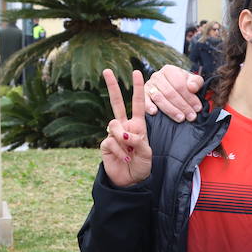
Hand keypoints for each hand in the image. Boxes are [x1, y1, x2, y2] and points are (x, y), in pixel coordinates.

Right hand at [101, 69, 151, 186]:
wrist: (130, 180)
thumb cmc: (142, 165)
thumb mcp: (146, 153)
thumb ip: (138, 141)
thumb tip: (124, 133)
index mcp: (138, 125)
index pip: (138, 103)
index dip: (137, 88)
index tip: (137, 72)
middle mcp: (125, 127)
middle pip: (117, 103)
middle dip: (112, 87)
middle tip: (107, 70)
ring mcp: (114, 134)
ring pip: (114, 125)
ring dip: (123, 139)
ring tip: (130, 153)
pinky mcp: (105, 144)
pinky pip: (111, 142)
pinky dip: (120, 152)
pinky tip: (125, 159)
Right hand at [145, 65, 203, 121]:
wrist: (173, 88)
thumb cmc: (185, 84)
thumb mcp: (193, 81)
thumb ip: (196, 82)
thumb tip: (192, 87)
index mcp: (169, 70)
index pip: (180, 85)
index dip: (190, 97)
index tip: (198, 108)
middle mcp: (157, 76)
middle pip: (170, 92)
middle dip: (182, 106)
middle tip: (191, 117)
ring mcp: (149, 85)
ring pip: (159, 98)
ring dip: (170, 110)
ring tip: (181, 118)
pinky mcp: (142, 94)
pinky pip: (144, 100)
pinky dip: (148, 106)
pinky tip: (154, 112)